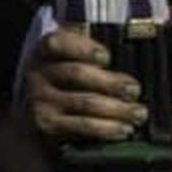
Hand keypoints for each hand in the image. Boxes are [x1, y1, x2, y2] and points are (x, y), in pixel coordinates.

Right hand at [24, 29, 148, 140]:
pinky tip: (122, 128)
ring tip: (138, 113)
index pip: (58, 42)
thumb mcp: (66, 57)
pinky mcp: (47, 125)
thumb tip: (127, 56)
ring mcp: (40, 100)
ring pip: (85, 102)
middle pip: (77, 74)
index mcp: (44, 50)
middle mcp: (38, 73)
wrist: (34, 109)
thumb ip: (88, 52)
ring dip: (118, 109)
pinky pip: (82, 125)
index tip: (106, 57)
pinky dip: (106, 128)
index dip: (84, 48)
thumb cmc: (61, 78)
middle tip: (134, 89)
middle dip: (111, 82)